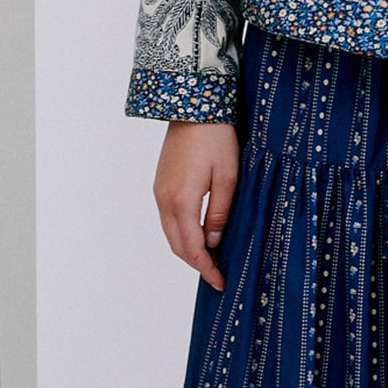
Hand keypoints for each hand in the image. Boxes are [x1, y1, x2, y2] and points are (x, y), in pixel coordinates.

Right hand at [154, 120, 240, 291]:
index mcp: (181, 200)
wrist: (193, 105)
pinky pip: (168, 219)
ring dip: (188, 249)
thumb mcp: (228, 177)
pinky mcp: (161, 183)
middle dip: (197, 264)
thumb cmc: (216, 138)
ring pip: (170, 233)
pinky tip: (199, 235)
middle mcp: (164, 199)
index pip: (191, 248)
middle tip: (217, 276)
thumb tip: (214, 242)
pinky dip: (182, 233)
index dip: (206, 268)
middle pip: (176, 245)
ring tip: (211, 259)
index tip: (221, 282)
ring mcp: (159, 191)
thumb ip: (220, 213)